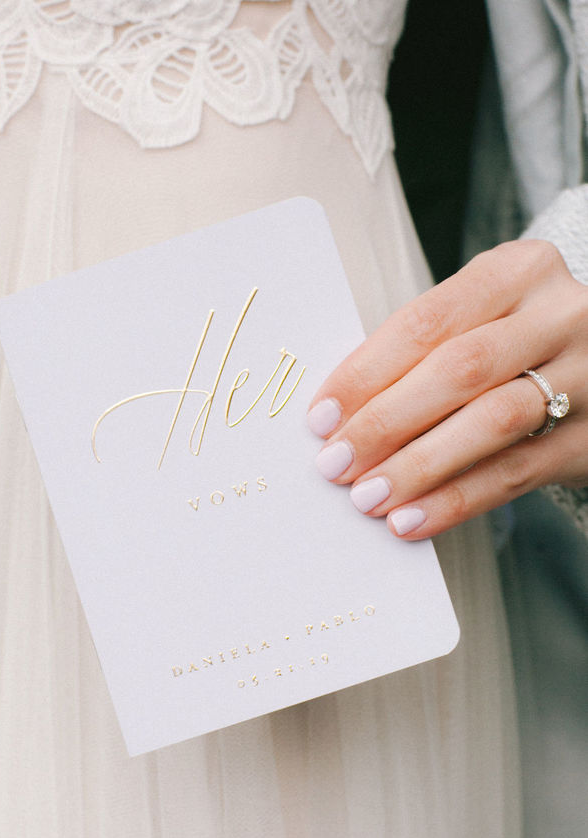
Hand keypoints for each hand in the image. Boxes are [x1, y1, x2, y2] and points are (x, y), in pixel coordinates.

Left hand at [307, 240, 587, 538]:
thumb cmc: (518, 344)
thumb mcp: (483, 319)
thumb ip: (425, 351)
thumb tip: (341, 414)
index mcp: (520, 271)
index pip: (428, 322)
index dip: (367, 372)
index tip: (322, 417)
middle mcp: (560, 315)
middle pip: (459, 369)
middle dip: (386, 422)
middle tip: (335, 464)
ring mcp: (587, 376)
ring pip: (491, 422)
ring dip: (418, 466)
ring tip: (368, 497)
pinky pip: (516, 473)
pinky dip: (456, 499)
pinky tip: (412, 519)